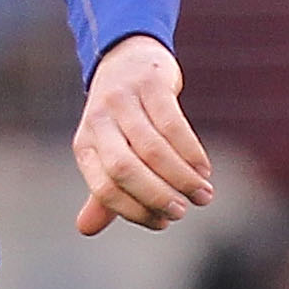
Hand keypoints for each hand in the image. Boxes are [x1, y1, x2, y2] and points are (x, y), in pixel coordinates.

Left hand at [71, 34, 213, 235]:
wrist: (128, 57)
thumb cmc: (119, 117)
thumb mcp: (105, 151)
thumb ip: (101, 191)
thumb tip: (85, 230)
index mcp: (84, 146)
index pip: (104, 189)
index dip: (134, 211)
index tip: (162, 222)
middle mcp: (98, 123)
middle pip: (124, 169)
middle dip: (156, 196)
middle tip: (183, 211)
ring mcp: (122, 100)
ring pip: (152, 148)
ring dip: (181, 177)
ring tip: (203, 194)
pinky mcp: (149, 83)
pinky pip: (172, 123)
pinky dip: (191, 151)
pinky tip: (204, 169)